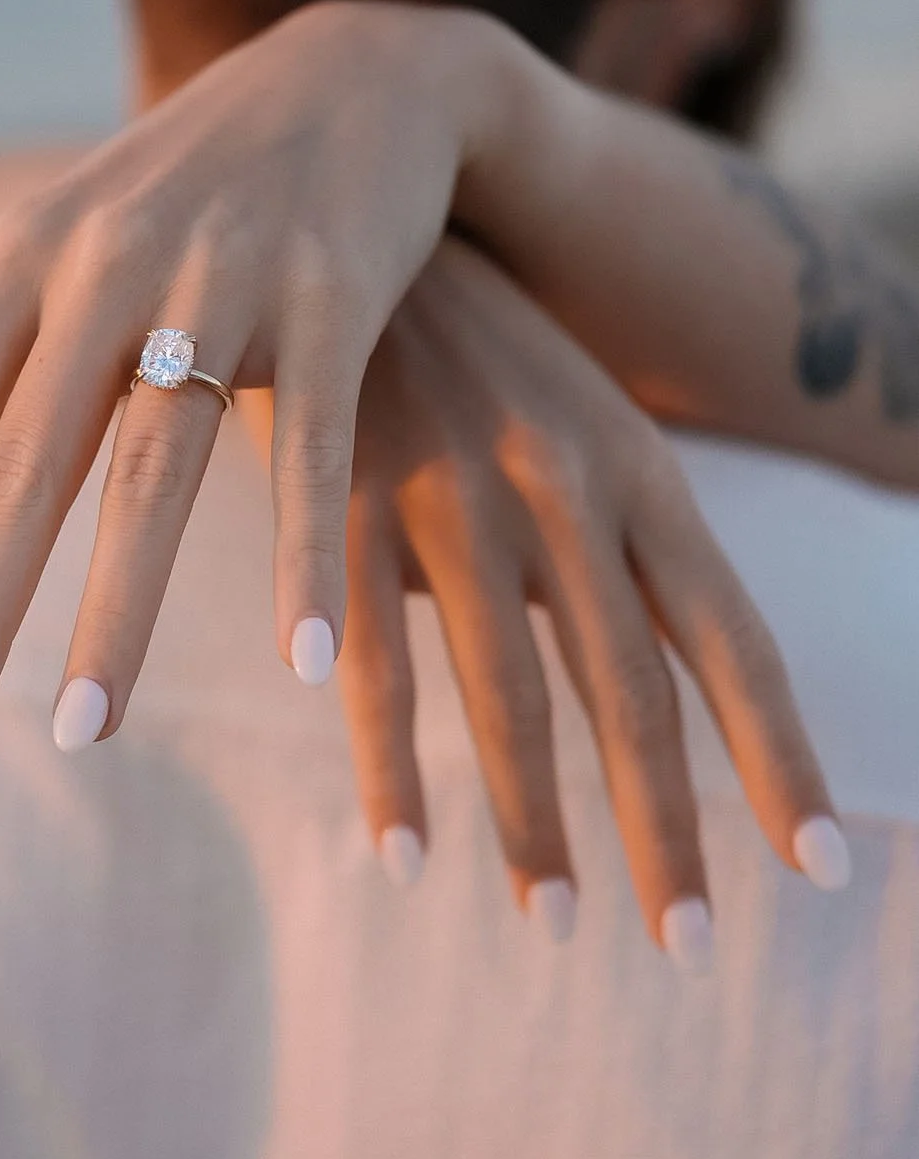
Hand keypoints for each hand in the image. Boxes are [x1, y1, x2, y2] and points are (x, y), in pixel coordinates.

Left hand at [0, 0, 845, 939]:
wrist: (357, 69)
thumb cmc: (189, 190)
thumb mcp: (77, 247)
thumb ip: (7, 361)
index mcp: (25, 256)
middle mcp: (106, 263)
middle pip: (26, 466)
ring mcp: (220, 275)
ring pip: (156, 468)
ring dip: (117, 613)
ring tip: (83, 736)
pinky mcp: (333, 291)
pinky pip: (310, 445)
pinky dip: (303, 557)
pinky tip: (303, 662)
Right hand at [329, 242, 840, 956]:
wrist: (342, 215)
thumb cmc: (466, 342)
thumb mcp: (567, 419)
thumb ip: (597, 545)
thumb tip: (620, 686)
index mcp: (634, 469)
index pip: (730, 636)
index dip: (776, 756)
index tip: (816, 867)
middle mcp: (563, 488)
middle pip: (632, 691)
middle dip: (663, 828)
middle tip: (686, 944)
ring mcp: (455, 495)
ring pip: (511, 694)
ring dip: (533, 823)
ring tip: (554, 920)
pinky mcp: (348, 507)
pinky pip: (377, 669)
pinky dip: (392, 771)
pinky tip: (406, 853)